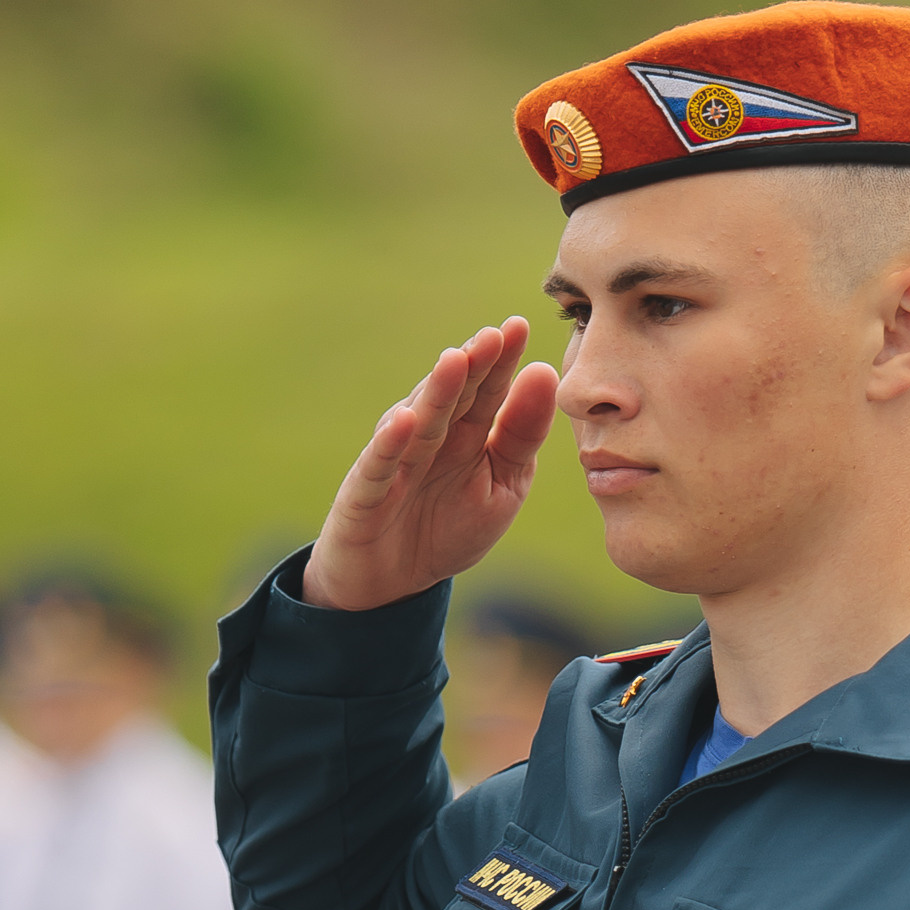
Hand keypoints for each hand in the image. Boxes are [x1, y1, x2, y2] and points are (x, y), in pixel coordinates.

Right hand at [303, 321, 559, 612]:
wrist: (393, 582)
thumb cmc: (449, 527)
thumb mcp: (501, 485)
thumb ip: (521, 435)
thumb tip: (544, 372)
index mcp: (465, 433)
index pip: (487, 392)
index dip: (501, 362)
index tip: (520, 327)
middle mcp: (429, 438)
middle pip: (454, 397)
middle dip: (473, 366)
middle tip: (495, 335)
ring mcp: (394, 460)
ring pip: (419, 421)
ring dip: (436, 391)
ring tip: (456, 359)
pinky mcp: (364, 491)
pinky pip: (379, 465)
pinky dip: (390, 444)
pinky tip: (406, 420)